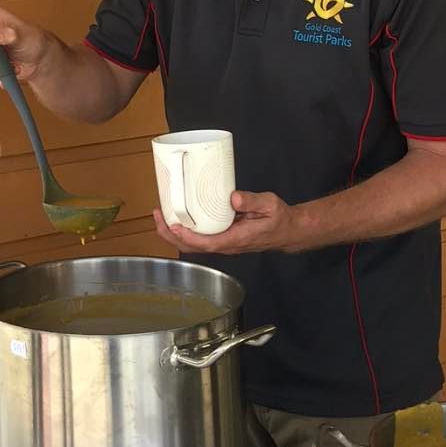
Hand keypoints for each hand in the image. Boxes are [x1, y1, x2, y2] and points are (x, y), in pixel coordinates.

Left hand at [153, 190, 304, 254]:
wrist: (287, 231)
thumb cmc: (279, 219)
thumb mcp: (270, 205)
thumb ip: (252, 201)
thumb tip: (233, 198)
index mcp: (236, 239)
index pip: (206, 244)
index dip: (187, 237)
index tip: (173, 226)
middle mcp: (226, 245)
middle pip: (192, 248)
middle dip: (171, 235)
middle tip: (158, 216)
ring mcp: (222, 243)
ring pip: (193, 245)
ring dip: (174, 233)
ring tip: (161, 215)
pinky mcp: (222, 238)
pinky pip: (198, 239)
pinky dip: (184, 231)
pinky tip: (178, 217)